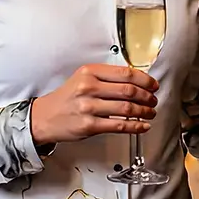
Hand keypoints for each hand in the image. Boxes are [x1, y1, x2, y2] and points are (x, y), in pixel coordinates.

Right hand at [31, 64, 157, 145]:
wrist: (45, 117)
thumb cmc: (66, 98)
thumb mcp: (82, 78)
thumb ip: (105, 77)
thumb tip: (134, 81)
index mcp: (89, 72)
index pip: (125, 73)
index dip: (145, 80)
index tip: (153, 85)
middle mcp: (89, 87)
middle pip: (129, 90)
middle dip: (147, 96)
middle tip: (153, 100)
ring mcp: (89, 107)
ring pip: (127, 108)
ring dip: (144, 111)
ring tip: (150, 112)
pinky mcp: (89, 125)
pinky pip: (119, 125)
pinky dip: (135, 126)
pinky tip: (142, 125)